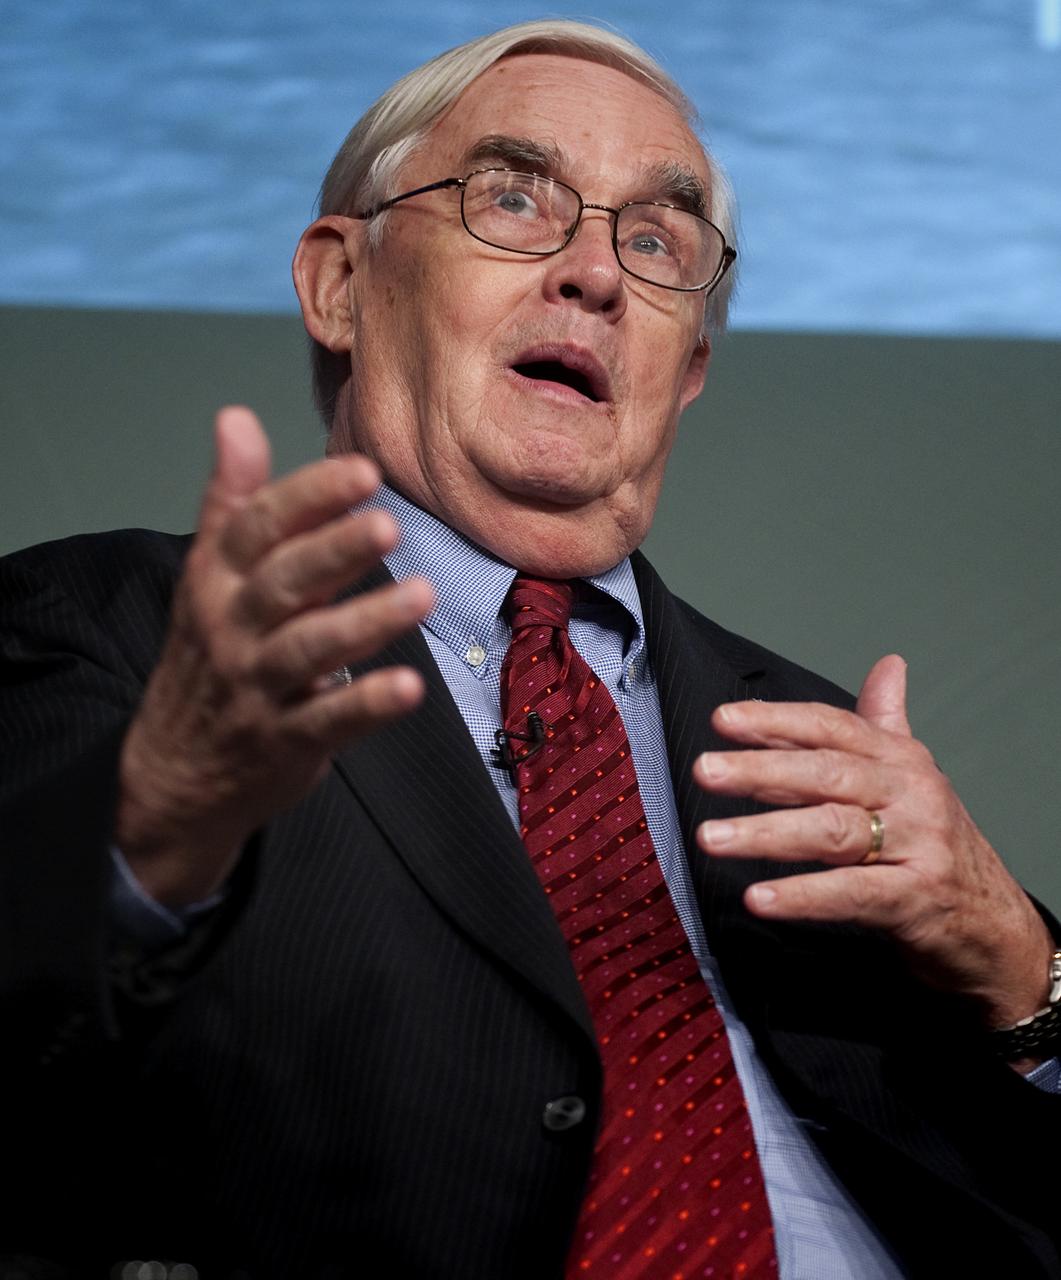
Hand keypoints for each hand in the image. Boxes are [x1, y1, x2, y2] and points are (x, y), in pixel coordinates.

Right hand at [117, 407, 432, 904]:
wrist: (172, 774)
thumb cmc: (209, 659)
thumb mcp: (211, 579)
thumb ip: (235, 502)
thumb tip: (236, 416)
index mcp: (216, 581)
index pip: (255, 528)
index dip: (307, 498)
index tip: (363, 471)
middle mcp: (232, 630)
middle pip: (282, 583)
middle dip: (333, 551)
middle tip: (387, 524)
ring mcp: (257, 688)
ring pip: (310, 649)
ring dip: (365, 621)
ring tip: (423, 593)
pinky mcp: (285, 741)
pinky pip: (328, 720)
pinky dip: (368, 704)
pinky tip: (410, 686)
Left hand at [694, 655, 1053, 1029]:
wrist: (995, 925)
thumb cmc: (936, 847)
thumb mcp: (912, 780)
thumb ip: (885, 723)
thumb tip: (888, 665)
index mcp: (900, 759)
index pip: (831, 727)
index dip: (776, 720)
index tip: (723, 720)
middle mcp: (910, 793)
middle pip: (826, 773)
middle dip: (761, 770)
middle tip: (706, 770)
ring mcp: (916, 845)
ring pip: (832, 831)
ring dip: (766, 833)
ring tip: (712, 836)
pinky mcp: (916, 899)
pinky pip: (852, 893)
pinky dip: (802, 896)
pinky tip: (760, 897)